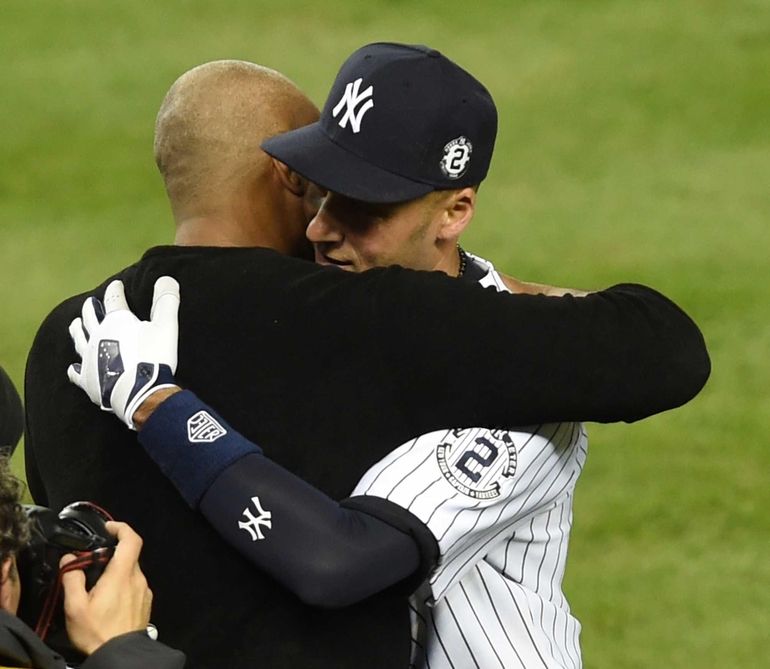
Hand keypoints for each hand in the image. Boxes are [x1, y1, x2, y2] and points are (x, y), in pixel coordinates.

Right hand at [61, 521, 152, 655]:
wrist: (121, 657)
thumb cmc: (97, 632)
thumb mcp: (76, 607)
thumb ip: (72, 579)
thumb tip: (70, 559)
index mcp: (123, 574)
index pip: (132, 539)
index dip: (121, 528)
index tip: (108, 528)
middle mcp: (138, 579)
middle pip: (129, 555)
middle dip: (112, 555)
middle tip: (93, 564)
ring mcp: (145, 591)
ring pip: (132, 572)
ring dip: (117, 572)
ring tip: (98, 588)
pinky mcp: (146, 603)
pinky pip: (135, 586)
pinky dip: (123, 585)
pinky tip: (110, 601)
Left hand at [67, 277, 179, 429]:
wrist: (139, 392)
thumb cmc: (154, 357)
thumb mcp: (166, 326)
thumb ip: (166, 301)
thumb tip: (166, 278)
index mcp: (116, 321)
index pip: (113, 300)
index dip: (115, 291)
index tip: (116, 285)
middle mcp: (98, 336)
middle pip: (90, 317)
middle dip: (91, 308)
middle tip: (91, 303)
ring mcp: (90, 358)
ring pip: (79, 340)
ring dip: (77, 330)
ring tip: (75, 324)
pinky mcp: (88, 379)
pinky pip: (76, 372)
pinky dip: (75, 368)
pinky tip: (73, 367)